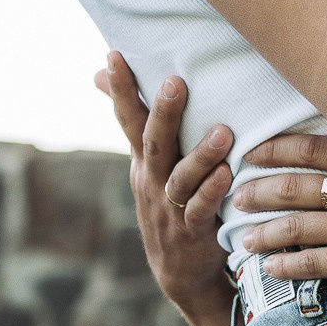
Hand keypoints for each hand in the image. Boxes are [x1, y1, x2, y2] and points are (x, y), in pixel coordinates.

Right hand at [97, 55, 232, 312]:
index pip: (128, 119)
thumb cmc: (171, 201)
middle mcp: (152, 180)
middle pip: (153, 143)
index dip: (119, 89)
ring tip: (222, 132)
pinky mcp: (192, 232)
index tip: (114, 55)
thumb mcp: (149, 163)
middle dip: (164, 113)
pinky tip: (227, 175)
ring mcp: (170, 207)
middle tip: (175, 82)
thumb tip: (100, 73)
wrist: (180, 271)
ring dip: (201, 155)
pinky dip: (212, 192)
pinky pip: (200, 210)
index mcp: (143, 160)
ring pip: (181, 178)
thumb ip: (137, 121)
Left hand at [234, 135, 326, 310]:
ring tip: (241, 236)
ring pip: (297, 226)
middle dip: (259, 189)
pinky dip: (285, 267)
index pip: (316, 148)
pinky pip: (313, 264)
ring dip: (263, 231)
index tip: (253, 151)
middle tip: (235, 193)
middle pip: (297, 185)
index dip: (278, 149)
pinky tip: (268, 269)